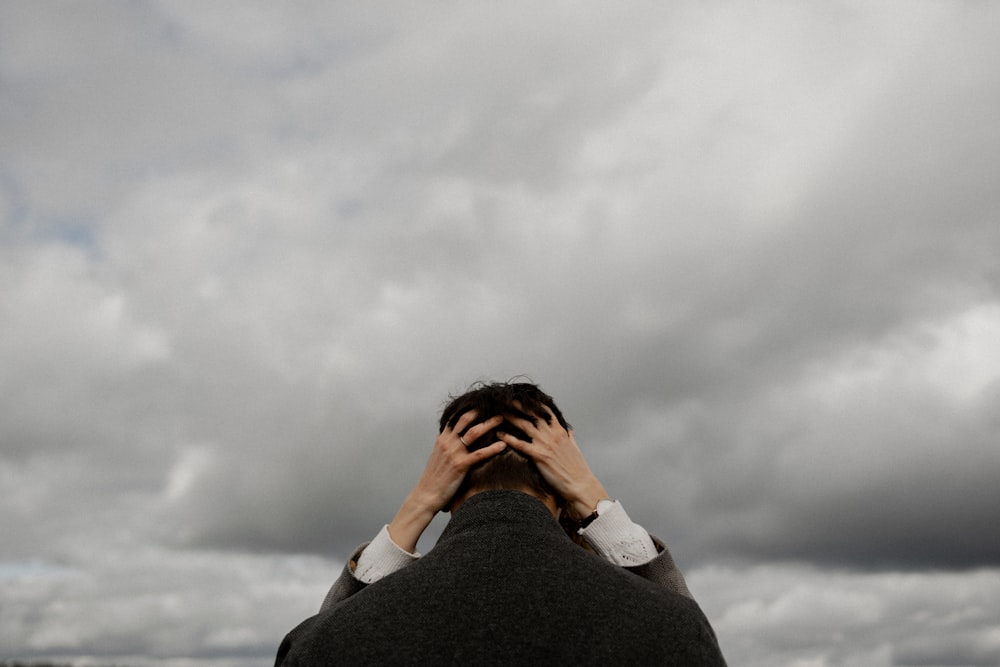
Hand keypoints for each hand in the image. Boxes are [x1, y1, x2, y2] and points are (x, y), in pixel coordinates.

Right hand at [388, 411, 504, 551]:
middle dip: (481, 412)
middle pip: (466, 420)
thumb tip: (446, 434)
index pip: (457, 418)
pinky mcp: (460, 465)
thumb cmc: (434, 478)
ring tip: (502, 419)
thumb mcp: (436, 456)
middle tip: (496, 407)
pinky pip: (479, 453)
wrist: (426, 495)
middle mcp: (447, 442)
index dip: (470, 409)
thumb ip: (443, 444)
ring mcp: (453, 453)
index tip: (483, 404)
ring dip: (489, 424)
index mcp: (442, 439)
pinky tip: (503, 445)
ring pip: (474, 432)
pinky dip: (493, 448)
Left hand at [498, 404, 608, 519]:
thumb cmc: (578, 469)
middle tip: (506, 398)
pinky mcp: (539, 455)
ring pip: (524, 425)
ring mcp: (545, 443)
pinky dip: (509, 438)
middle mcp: (552, 434)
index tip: (523, 396)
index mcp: (560, 431)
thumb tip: (569, 430)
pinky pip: (520, 444)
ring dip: (510, 417)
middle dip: (518, 404)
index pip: (545, 410)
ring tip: (498, 412)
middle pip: (532, 413)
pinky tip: (499, 434)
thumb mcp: (575, 448)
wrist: (580, 484)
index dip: (533, 402)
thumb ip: (570, 437)